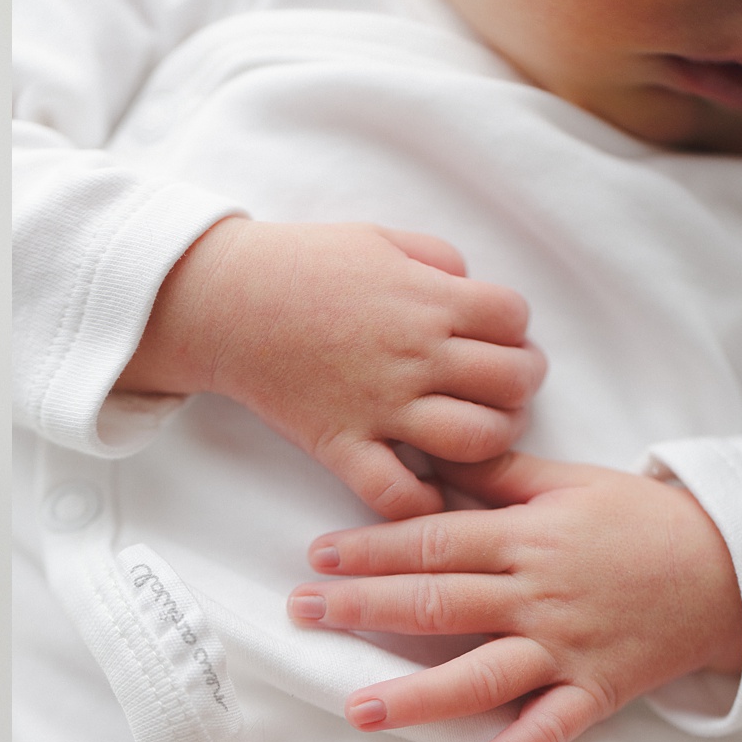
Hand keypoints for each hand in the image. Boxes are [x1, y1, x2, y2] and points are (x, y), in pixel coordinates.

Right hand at [118, 218, 542, 519]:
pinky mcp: (341, 444)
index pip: (514, 318)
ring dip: (491, 441)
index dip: (513, 329)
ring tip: (472, 433)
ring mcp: (379, 405)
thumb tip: (471, 292)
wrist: (223, 303)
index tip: (492, 338)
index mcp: (429, 299)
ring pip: (477, 440)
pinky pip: (395, 492)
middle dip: (518, 385)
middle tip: (496, 388)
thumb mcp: (380, 239)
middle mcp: (415, 355)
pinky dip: (421, 501)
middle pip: (513, 381)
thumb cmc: (298, 265)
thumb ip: (438, 260)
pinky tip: (428, 488)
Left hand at [286, 452, 741, 741]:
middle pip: (438, 603)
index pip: (434, 542)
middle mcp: (537, 593)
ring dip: (416, 694)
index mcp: (525, 537)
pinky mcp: (595, 689)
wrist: (732, 566)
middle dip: (364, 608)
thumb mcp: (564, 481)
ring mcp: (565, 646)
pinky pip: (550, 728)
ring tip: (357, 708)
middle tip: (303, 613)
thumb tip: (424, 457)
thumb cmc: (637, 519)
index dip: (372, 548)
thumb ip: (491, 474)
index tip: (317, 555)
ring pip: (481, 674)